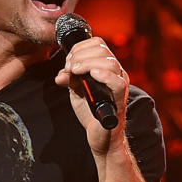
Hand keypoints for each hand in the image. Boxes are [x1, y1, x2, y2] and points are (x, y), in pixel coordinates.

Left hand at [54, 36, 128, 152]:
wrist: (99, 137)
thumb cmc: (91, 113)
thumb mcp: (76, 91)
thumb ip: (70, 79)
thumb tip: (61, 74)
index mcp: (107, 68)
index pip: (98, 44)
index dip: (80, 48)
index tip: (68, 62)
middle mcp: (117, 74)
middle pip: (103, 50)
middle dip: (80, 55)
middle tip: (69, 68)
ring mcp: (119, 86)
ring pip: (110, 62)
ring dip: (87, 63)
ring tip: (74, 72)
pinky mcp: (119, 100)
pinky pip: (117, 82)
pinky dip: (103, 75)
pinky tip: (90, 74)